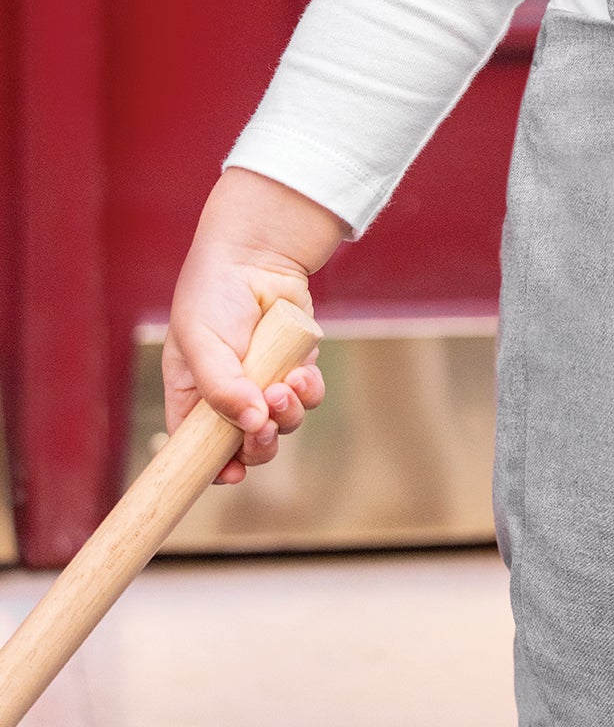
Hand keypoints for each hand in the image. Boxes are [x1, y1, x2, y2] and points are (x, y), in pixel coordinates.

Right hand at [163, 166, 345, 484]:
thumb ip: (221, 387)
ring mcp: (265, 382)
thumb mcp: (200, 340)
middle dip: (258, 445)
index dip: (214, 468)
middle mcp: (229, 395)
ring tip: (284, 385)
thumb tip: (252, 424)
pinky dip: (307, 392)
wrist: (258, 251)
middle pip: (246, 446)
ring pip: (282, 425)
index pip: (198, 449)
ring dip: (286, 414)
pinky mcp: (295, 366)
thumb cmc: (214, 293)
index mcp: (193, 395)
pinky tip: (301, 372)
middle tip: (262, 427)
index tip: (231, 475)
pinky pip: (308, 397)